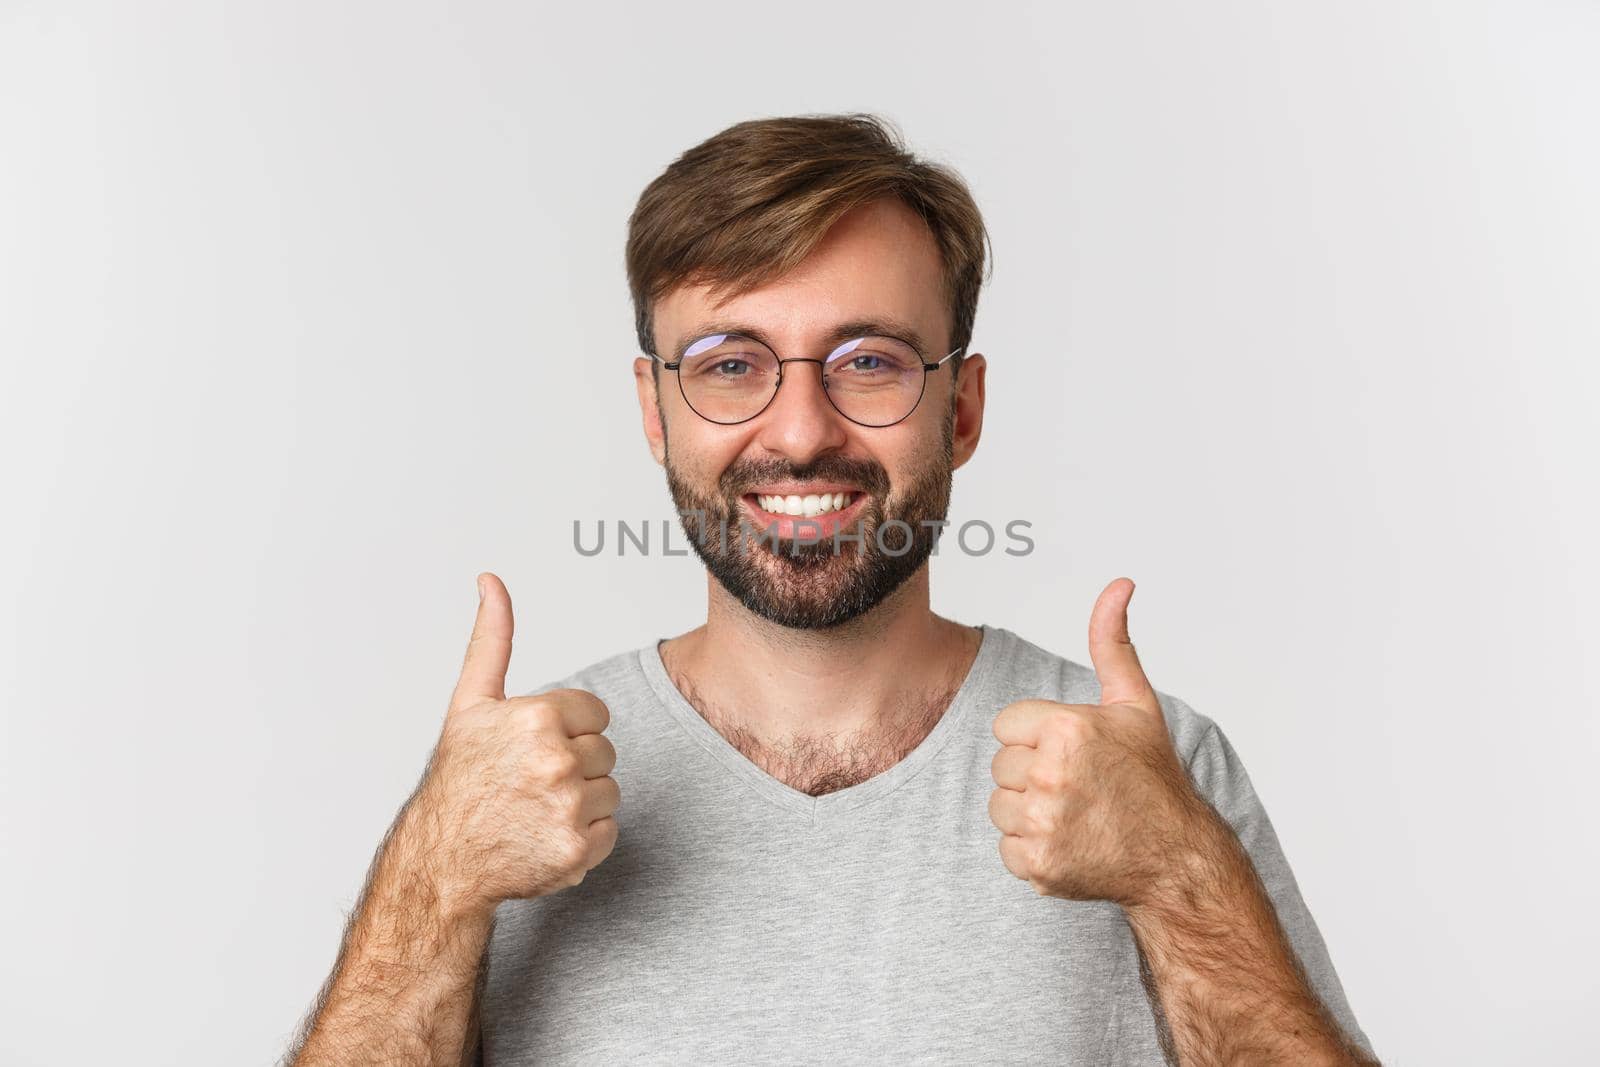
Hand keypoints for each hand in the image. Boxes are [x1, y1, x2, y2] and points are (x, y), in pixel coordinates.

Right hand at [395, 572, 620, 918]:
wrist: (442, 860)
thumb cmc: (459, 778)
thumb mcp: (472, 702)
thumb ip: (492, 638)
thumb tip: (491, 579)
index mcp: (538, 716)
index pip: (596, 714)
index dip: (567, 729)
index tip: (532, 747)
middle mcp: (555, 760)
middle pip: (605, 752)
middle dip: (575, 765)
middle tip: (529, 782)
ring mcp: (567, 808)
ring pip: (610, 791)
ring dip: (582, 802)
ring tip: (536, 809)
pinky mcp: (576, 851)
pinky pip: (609, 831)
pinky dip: (584, 838)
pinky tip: (545, 837)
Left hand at [988, 578, 1209, 905]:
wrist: (1175, 856)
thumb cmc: (1151, 777)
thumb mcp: (1134, 703)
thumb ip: (1112, 642)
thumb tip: (1119, 584)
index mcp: (1067, 728)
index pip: (1005, 725)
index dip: (1037, 737)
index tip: (1074, 753)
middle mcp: (1052, 773)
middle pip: (1000, 765)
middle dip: (1032, 773)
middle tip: (1079, 786)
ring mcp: (1044, 822)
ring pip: (998, 806)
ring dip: (1028, 812)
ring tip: (1074, 813)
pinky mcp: (1038, 863)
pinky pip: (1006, 848)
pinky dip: (1032, 850)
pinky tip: (1070, 843)